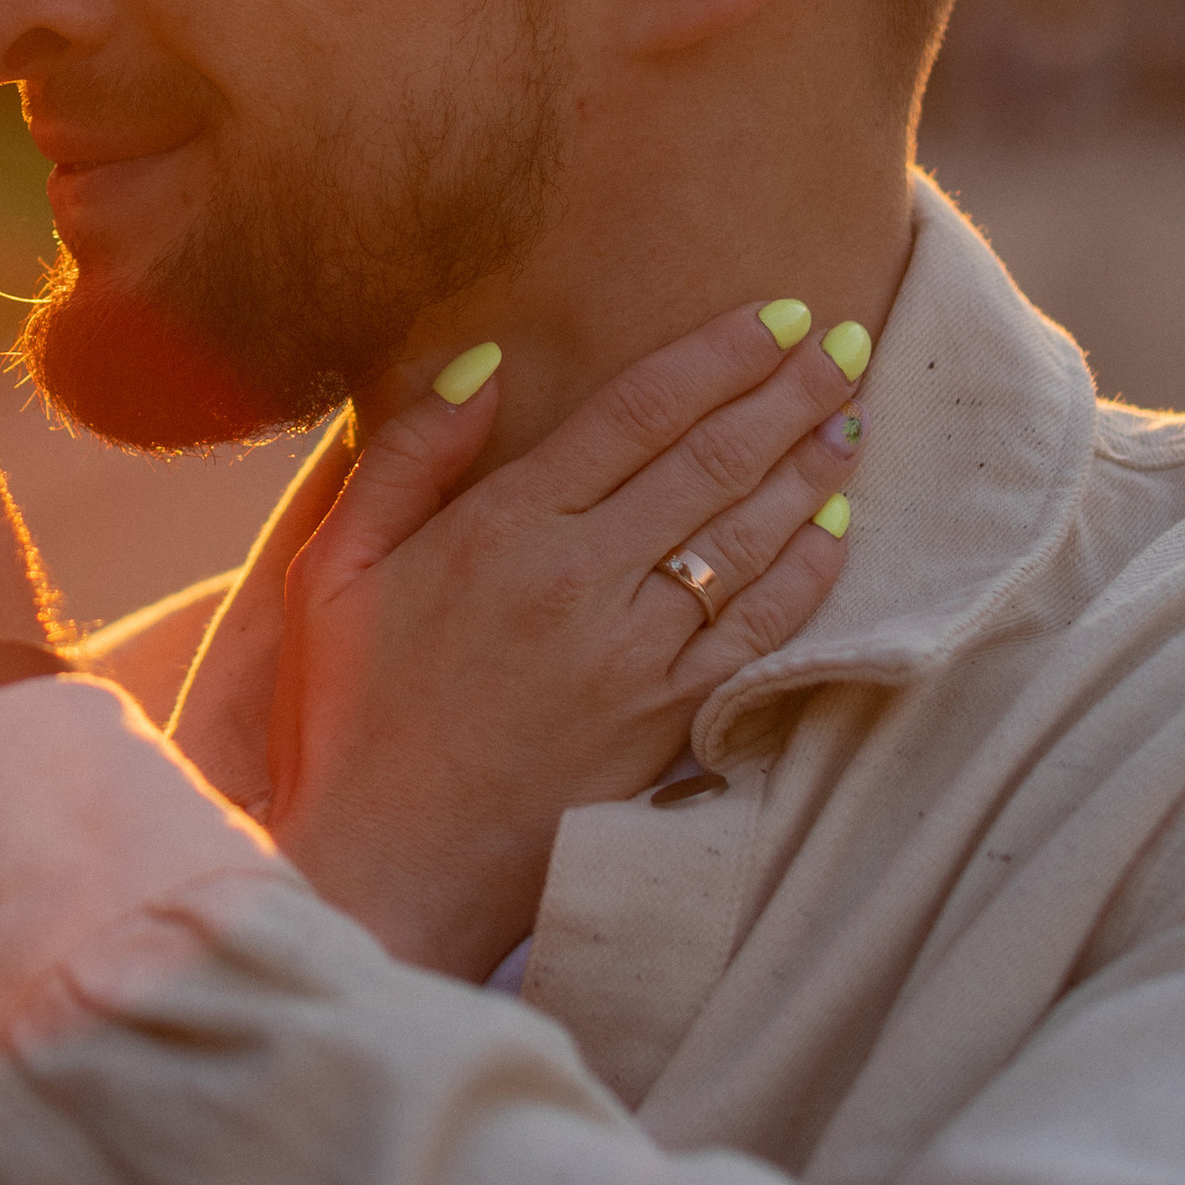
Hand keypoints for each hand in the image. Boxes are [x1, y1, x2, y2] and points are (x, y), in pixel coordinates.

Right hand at [247, 306, 867, 977]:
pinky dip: (806, 578)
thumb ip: (407, 459)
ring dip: (811, 471)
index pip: (635, 416)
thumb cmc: (348, 714)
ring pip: (747, 542)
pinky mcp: (665, 727)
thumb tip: (484, 364)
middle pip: (710, 463)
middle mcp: (582, 584)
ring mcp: (634, 659)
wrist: (388, 869)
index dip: (714, 357)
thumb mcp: (333, 568)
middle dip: (786, 395)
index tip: (772, 314)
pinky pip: (757, 637)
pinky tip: (837, 534)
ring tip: (851, 414)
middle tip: (841, 342)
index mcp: (502, 531)